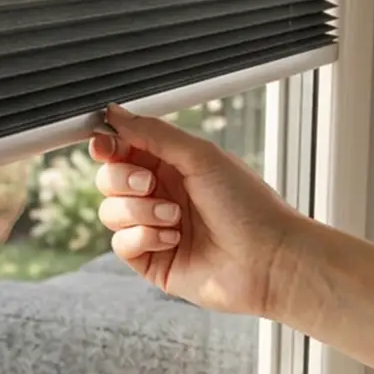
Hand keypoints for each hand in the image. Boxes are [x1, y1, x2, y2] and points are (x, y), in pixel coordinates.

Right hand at [90, 104, 306, 317]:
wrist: (269, 260)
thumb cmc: (247, 205)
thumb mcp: (200, 155)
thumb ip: (152, 133)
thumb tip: (113, 113)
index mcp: (173, 165)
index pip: (123, 149)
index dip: (108, 145)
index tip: (104, 145)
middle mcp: (161, 195)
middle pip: (109, 180)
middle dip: (123, 180)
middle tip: (151, 184)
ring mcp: (154, 229)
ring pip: (111, 212)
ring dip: (140, 211)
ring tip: (176, 218)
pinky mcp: (152, 261)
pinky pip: (121, 244)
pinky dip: (143, 238)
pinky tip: (173, 241)